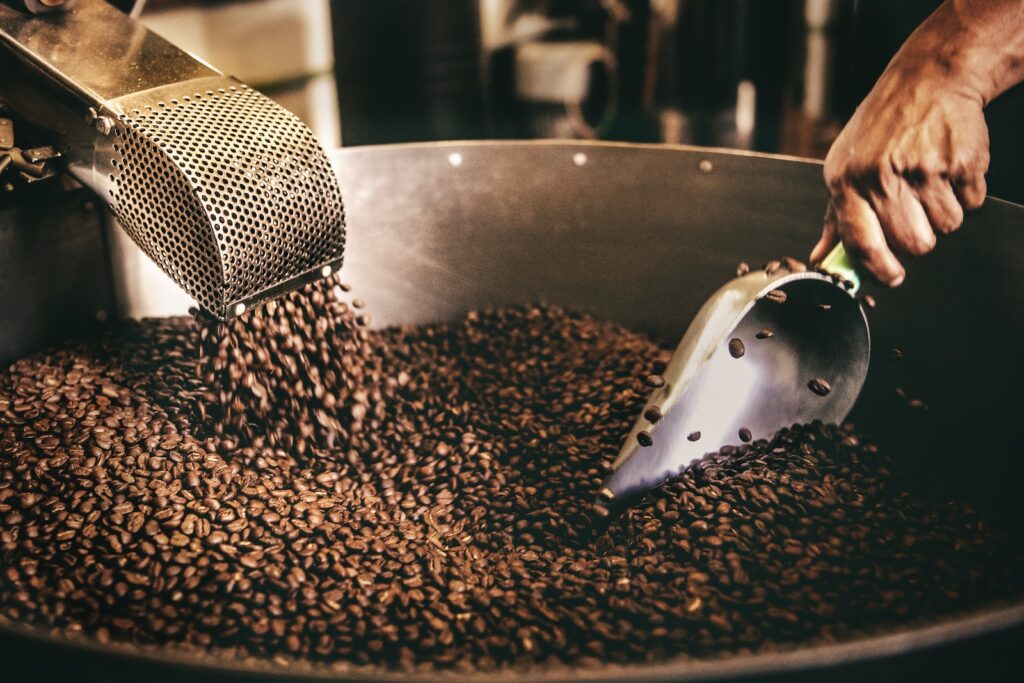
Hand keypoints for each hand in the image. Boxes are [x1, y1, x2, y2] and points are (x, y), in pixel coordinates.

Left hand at [811, 63, 989, 285]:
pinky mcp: (962, 161)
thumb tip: (821, 259)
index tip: (891, 277)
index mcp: (848, 181)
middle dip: (919, 239)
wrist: (929, 78)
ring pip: (946, 228)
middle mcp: (882, 175)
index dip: (879, 269)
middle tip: (915, 213)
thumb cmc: (881, 129)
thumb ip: (836, 218)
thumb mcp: (845, 167)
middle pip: (914, 244)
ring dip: (944, 214)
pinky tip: (949, 168)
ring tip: (930, 182)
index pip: (861, 243)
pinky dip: (966, 194)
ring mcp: (925, 168)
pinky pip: (972, 204)